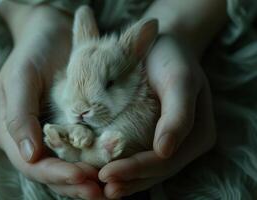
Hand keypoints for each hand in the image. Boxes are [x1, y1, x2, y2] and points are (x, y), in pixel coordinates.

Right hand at [0, 4, 104, 198]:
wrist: (51, 33)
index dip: (55, 174)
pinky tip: (110, 168)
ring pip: (67, 166)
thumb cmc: (33, 51)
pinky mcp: (71, 127)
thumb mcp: (21, 77)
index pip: (32, 163)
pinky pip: (81, 151)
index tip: (81, 176)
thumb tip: (29, 154)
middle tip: (100, 192)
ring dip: (86, 180)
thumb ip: (19, 114)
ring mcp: (52, 135)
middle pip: (51, 172)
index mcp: (14, 131)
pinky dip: (94, 162)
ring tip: (108, 189)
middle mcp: (33, 139)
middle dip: (74, 183)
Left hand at [98, 35, 215, 198]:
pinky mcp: (154, 136)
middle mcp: (184, 144)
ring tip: (101, 188)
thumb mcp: (180, 79)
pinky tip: (105, 171)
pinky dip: (124, 167)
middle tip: (100, 186)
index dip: (137, 170)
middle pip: (155, 170)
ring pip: (147, 170)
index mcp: (197, 134)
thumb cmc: (172, 58)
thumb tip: (165, 151)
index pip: (164, 161)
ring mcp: (170, 142)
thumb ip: (179, 114)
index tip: (107, 173)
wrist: (163, 47)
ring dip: (125, 181)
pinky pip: (140, 157)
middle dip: (128, 180)